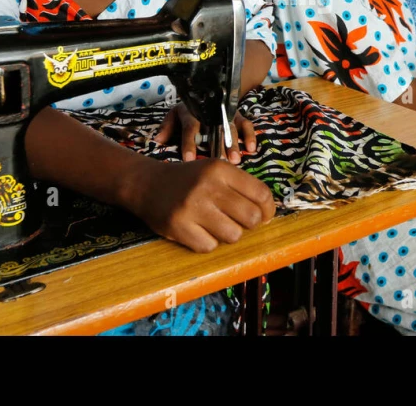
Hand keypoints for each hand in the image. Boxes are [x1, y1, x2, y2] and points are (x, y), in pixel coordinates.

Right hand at [126, 157, 275, 252]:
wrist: (147, 184)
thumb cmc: (189, 180)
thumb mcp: (214, 171)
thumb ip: (241, 187)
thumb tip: (267, 215)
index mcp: (220, 169)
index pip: (261, 194)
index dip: (268, 210)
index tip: (264, 216)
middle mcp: (207, 186)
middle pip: (251, 218)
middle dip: (250, 225)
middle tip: (239, 222)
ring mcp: (192, 207)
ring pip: (233, 235)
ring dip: (229, 234)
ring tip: (217, 226)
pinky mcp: (178, 226)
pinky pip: (209, 246)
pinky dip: (207, 243)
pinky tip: (199, 231)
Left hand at [155, 102, 256, 164]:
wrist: (210, 91)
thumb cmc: (189, 111)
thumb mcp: (175, 115)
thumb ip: (167, 127)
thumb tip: (158, 140)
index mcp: (192, 113)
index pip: (190, 129)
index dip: (189, 144)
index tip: (189, 159)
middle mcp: (211, 113)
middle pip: (214, 130)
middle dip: (217, 146)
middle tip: (218, 162)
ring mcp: (226, 113)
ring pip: (231, 128)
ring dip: (233, 144)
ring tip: (235, 160)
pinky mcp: (239, 115)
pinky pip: (247, 124)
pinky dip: (250, 136)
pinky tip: (251, 149)